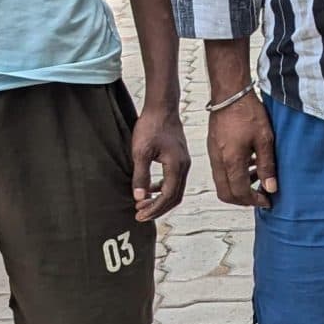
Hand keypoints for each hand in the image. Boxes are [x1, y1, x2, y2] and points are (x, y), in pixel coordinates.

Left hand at [130, 105, 189, 221]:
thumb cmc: (151, 126)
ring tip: (143, 204)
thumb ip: (141, 176)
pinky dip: (163, 189)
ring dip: (160, 200)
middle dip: (157, 208)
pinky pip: (174, 180)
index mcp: (176, 167)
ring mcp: (184, 162)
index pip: (167, 197)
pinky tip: (151, 189)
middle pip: (174, 197)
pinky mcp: (180, 158)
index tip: (139, 215)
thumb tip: (139, 198)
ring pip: (175, 190)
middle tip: (140, 215)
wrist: (162, 107)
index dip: (154, 209)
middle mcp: (184, 167)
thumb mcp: (140, 152)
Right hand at [207, 92, 277, 208]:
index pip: (240, 193)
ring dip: (239, 187)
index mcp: (231, 161)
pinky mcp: (213, 149)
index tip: (267, 200)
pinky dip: (233, 175)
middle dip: (244, 199)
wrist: (230, 94)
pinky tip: (249, 164)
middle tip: (260, 195)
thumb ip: (267, 166)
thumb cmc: (248, 112)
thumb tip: (270, 188)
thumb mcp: (265, 139)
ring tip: (258, 177)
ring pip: (222, 183)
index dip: (254, 200)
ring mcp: (214, 155)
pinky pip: (221, 171)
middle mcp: (219, 161)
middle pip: (226, 193)